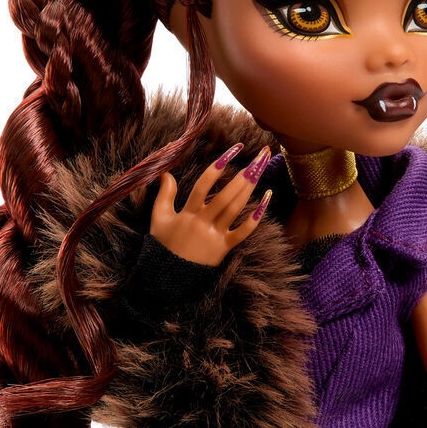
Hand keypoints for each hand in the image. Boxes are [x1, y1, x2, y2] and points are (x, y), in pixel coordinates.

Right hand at [150, 143, 272, 266]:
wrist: (166, 278)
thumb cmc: (163, 245)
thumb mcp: (158, 218)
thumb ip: (164, 194)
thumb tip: (165, 172)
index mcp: (187, 213)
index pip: (204, 183)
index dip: (220, 164)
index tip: (235, 149)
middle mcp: (203, 222)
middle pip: (226, 194)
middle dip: (245, 174)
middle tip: (261, 156)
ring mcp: (215, 236)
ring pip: (235, 209)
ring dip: (250, 189)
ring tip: (262, 169)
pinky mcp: (224, 248)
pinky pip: (243, 232)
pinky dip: (256, 217)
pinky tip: (267, 199)